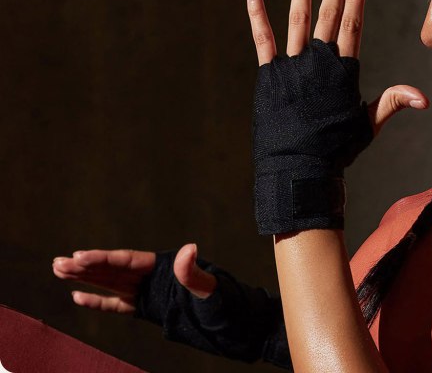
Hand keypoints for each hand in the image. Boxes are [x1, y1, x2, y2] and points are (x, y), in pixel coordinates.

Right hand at [52, 244, 216, 313]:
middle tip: (57, 262)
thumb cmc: (224, 303)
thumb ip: (194, 272)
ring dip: (85, 278)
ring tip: (59, 270)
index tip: (78, 256)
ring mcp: (148, 294)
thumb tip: (189, 248)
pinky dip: (97, 301)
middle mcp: (152, 278)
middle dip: (85, 266)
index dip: (102, 259)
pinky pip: (117, 305)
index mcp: (164, 268)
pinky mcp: (147, 310)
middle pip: (112, 270)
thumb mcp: (211, 288)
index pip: (127, 261)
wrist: (233, 324)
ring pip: (109, 284)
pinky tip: (77, 296)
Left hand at [245, 0, 428, 136]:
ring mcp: (293, 67)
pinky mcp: (269, 75)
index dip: (355, 0)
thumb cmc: (337, 148)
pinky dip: (256, 14)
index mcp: (344, 72)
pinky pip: (262, 38)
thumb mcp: (369, 124)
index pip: (352, 27)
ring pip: (298, 19)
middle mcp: (319, 64)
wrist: (300, 168)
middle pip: (329, 16)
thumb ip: (394, 102)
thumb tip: (425, 98)